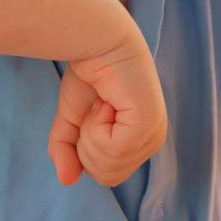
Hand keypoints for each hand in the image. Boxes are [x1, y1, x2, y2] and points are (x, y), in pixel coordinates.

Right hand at [49, 41, 167, 186]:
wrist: (96, 40)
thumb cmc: (90, 73)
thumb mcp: (72, 120)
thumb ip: (67, 150)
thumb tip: (67, 180)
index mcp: (141, 142)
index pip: (107, 176)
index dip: (87, 149)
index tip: (93, 113)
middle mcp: (153, 140)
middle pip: (107, 176)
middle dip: (87, 144)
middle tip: (97, 108)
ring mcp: (154, 133)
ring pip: (107, 165)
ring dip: (91, 132)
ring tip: (103, 102)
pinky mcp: (148, 125)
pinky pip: (111, 150)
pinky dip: (97, 126)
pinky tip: (107, 101)